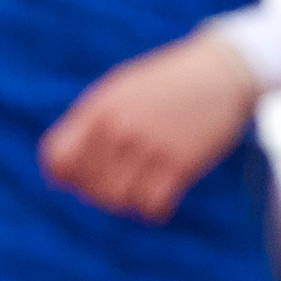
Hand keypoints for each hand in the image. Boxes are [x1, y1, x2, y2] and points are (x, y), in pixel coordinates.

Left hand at [39, 31, 260, 222]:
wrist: (223, 71)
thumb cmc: (167, 83)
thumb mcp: (120, 90)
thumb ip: (90, 124)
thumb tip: (57, 172)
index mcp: (98, 108)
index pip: (57, 157)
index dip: (63, 174)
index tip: (79, 177)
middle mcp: (119, 127)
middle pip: (86, 184)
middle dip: (95, 191)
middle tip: (116, 184)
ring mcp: (149, 145)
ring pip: (115, 199)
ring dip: (124, 202)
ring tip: (136, 191)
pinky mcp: (181, 162)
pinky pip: (151, 206)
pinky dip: (152, 209)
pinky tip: (160, 197)